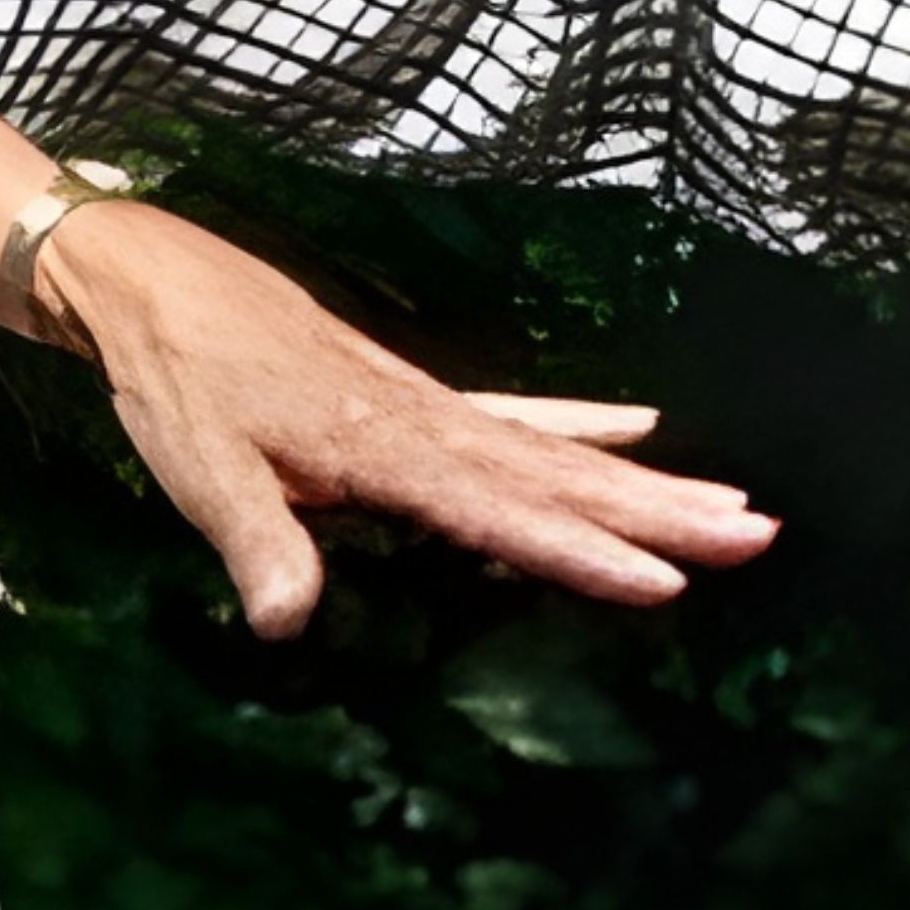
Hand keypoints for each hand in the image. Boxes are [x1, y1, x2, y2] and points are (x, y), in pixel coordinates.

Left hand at [28, 200, 778, 638]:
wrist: (153, 285)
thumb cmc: (176, 382)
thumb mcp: (201, 470)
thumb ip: (258, 543)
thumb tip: (290, 623)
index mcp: (385, 453)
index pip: (501, 515)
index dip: (581, 553)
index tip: (664, 580)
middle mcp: (426, 427)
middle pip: (560, 480)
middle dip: (658, 514)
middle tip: (757, 535)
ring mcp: (429, 407)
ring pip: (557, 454)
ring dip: (645, 482)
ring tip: (735, 504)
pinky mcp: (415, 396)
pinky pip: (519, 418)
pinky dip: (580, 425)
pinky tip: (637, 428)